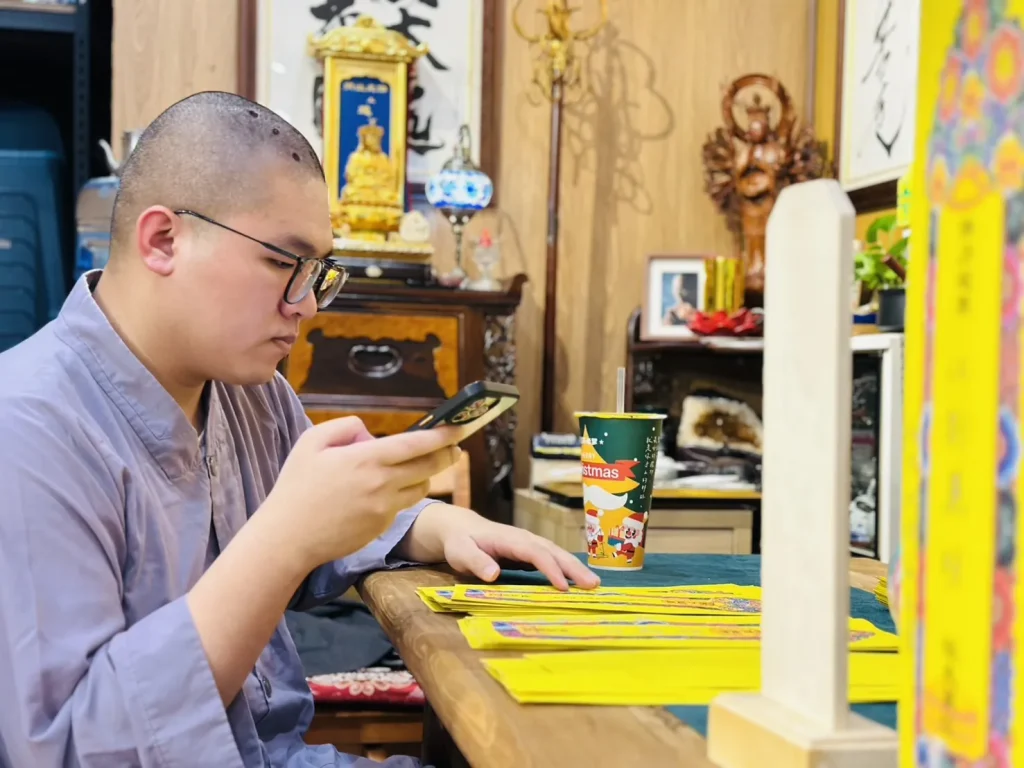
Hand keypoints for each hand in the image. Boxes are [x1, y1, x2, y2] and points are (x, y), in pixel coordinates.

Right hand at [260, 417, 461, 568]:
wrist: (288, 537)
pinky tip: (388, 491)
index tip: (460, 427)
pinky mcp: (381, 528)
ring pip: (421, 488)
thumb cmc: (295, 487)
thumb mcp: (311, 442)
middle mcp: (382, 484)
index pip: (417, 443)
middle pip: (430, 466)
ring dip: (424, 476)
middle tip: (454, 446)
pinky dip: (402, 495)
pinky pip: (402, 506)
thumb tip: (370, 434)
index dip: (443, 435)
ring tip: (417, 467)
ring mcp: (384, 509)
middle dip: (447, 454)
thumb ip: (346, 428)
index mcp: (367, 459)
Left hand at [400, 504, 600, 590]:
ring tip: (594, 584)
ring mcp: (529, 544)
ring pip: (556, 553)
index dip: (550, 568)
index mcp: (509, 539)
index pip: (534, 552)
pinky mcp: (529, 552)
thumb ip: (476, 562)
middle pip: (553, 551)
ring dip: (575, 567)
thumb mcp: (461, 553)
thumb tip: (494, 574)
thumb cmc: (460, 542)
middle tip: (594, 585)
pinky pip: (552, 559)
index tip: (563, 587)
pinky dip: (567, 569)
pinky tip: (578, 582)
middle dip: (573, 567)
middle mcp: (524, 539)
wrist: (460, 528)